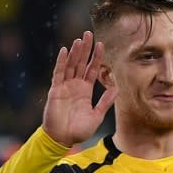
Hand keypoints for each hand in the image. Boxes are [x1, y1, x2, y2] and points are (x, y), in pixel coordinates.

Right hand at [42, 31, 117, 146]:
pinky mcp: (55, 91)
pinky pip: (58, 74)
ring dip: (74, 52)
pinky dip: (61, 62)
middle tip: (88, 33)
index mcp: (85, 90)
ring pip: (70, 65)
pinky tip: (64, 51)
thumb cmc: (79, 130)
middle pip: (81, 63)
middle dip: (85, 49)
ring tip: (79, 39)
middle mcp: (75, 85)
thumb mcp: (97, 115)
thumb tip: (117, 88)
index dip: (96, 57)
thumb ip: (105, 101)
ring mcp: (64, 87)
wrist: (63, 139)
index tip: (101, 44)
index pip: (92, 69)